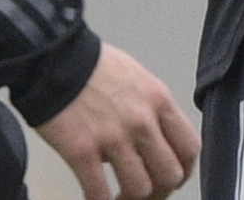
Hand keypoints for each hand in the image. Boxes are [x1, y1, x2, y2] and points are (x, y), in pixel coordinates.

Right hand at [35, 43, 200, 199]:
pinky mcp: (82, 151)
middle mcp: (141, 121)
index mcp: (158, 100)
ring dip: (129, 198)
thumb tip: (156, 139)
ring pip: (140, 189)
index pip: (189, 147)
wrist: (53, 58)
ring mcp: (113, 138)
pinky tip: (94, 197)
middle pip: (170, 174)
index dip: (183, 170)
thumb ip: (151, 109)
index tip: (171, 179)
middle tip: (143, 192)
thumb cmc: (92, 66)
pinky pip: (99, 193)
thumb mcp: (137, 78)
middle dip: (158, 190)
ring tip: (116, 197)